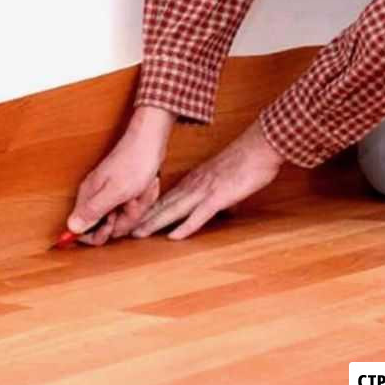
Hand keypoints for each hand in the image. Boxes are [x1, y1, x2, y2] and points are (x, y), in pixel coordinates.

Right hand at [67, 106, 174, 245]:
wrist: (150, 141)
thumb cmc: (134, 162)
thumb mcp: (115, 191)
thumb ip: (93, 211)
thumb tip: (71, 228)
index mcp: (89, 198)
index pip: (82, 230)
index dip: (99, 234)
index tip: (113, 221)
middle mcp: (96, 198)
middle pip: (108, 227)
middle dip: (125, 218)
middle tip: (132, 200)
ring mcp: (110, 195)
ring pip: (124, 218)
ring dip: (137, 207)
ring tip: (140, 191)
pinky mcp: (123, 192)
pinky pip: (133, 208)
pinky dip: (142, 201)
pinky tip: (145, 189)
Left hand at [132, 119, 284, 239]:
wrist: (259, 147)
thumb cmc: (247, 160)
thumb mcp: (227, 178)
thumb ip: (221, 192)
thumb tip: (223, 207)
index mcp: (195, 180)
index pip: (167, 196)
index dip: (149, 208)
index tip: (134, 218)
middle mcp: (195, 185)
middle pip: (164, 204)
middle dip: (143, 218)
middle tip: (125, 230)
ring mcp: (205, 190)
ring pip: (174, 210)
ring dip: (155, 223)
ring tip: (137, 235)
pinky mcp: (219, 197)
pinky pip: (199, 215)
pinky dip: (185, 226)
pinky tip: (173, 237)